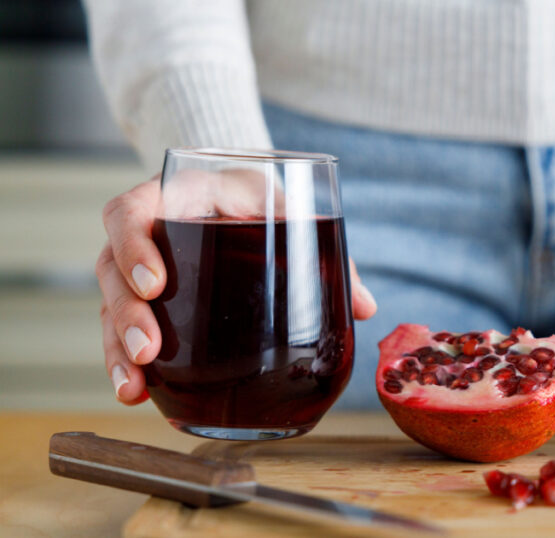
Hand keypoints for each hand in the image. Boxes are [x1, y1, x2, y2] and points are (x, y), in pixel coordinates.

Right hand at [96, 174, 377, 404]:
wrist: (248, 198)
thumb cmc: (267, 202)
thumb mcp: (292, 212)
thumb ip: (327, 257)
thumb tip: (366, 308)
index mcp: (179, 195)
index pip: (132, 211)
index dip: (135, 245)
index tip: (155, 282)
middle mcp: (148, 229)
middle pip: (111, 265)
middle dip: (127, 311)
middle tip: (150, 348)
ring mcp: (139, 264)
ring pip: (110, 302)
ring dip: (118, 345)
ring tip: (135, 381)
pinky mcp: (144, 298)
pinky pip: (121, 327)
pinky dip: (125, 361)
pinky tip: (135, 391)